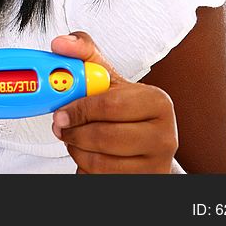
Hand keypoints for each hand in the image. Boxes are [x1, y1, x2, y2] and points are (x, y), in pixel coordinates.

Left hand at [50, 31, 178, 173]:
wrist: (147, 144)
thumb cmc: (124, 108)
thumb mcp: (108, 78)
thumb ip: (83, 54)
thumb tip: (60, 43)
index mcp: (157, 101)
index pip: (110, 105)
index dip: (79, 109)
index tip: (60, 112)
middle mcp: (165, 135)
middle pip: (104, 137)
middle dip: (74, 133)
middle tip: (61, 127)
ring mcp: (157, 163)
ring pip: (101, 163)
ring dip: (77, 151)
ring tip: (76, 139)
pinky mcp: (145, 182)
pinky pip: (102, 178)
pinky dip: (86, 168)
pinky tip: (89, 155)